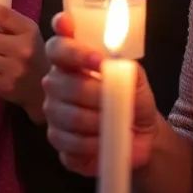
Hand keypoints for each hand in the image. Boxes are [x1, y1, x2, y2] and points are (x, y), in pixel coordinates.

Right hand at [42, 12, 160, 174]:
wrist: (140, 133)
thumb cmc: (132, 98)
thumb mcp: (136, 79)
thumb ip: (123, 66)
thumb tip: (112, 64)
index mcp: (71, 60)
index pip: (57, 47)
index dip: (74, 52)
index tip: (98, 61)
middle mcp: (55, 83)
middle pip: (60, 84)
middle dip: (93, 94)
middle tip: (117, 102)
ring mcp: (53, 112)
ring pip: (66, 115)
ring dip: (95, 121)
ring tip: (115, 124)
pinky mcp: (57, 139)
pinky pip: (68, 142)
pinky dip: (91, 144)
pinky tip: (105, 142)